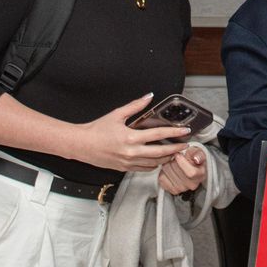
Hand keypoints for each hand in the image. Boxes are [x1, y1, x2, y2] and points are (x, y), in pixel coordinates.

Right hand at [70, 94, 190, 171]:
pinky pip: (144, 169)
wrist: (81, 145)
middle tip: (185, 146)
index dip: (174, 133)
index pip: (158, 135)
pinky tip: (159, 160)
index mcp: (130, 137)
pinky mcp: (124, 168)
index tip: (185, 132)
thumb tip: (149, 96)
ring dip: (166, 158)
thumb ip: (135, 106)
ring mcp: (128, 162)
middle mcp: (131, 152)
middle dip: (175, 149)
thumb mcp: (116, 114)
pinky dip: (154, 165)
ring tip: (175, 153)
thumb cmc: (97, 129)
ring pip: (154, 163)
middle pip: (160, 153)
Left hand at [158, 147, 206, 194]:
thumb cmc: (194, 160)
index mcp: (200, 175)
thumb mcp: (198, 153)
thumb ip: (198, 154)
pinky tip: (169, 169)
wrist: (191, 168)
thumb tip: (197, 159)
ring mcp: (181, 188)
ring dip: (167, 165)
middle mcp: (192, 184)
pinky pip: (162, 178)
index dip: (182, 162)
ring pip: (168, 173)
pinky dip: (162, 171)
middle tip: (176, 157)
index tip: (178, 154)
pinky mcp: (172, 189)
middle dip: (174, 160)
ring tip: (172, 163)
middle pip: (177, 171)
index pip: (191, 173)